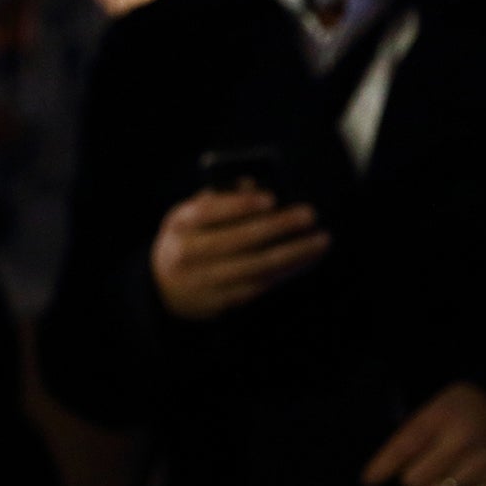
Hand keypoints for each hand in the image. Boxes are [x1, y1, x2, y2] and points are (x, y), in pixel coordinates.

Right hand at [150, 187, 328, 320]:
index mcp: (180, 225)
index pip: (209, 212)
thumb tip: (253, 185)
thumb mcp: (191, 214)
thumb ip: (218, 198)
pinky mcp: (222, 301)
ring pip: (257, 266)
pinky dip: (288, 271)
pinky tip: (307, 259)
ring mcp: (205, 281)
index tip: (271, 198)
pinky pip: (261, 285)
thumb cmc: (188, 238)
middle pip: (240, 240)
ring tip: (321, 239)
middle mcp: (188, 255)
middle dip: (278, 226)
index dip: (239, 205)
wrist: (164, 288)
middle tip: (309, 214)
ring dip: (294, 253)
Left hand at [360, 381, 485, 485]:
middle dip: (410, 480)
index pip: (404, 447)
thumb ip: (405, 439)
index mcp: (443, 415)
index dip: (382, 467)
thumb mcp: (428, 413)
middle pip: (415, 479)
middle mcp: (466, 438)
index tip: (368, 481)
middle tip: (418, 475)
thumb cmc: (454, 417)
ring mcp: (485, 462)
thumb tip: (371, 480)